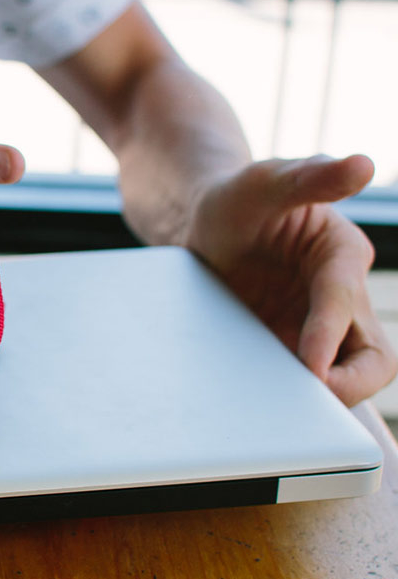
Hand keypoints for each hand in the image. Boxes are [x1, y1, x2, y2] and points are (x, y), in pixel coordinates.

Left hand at [183, 154, 396, 405]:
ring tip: (284, 415)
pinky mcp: (291, 346)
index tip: (309, 367)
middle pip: (374, 358)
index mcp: (339, 253)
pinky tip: (261, 409)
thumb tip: (362, 163)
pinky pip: (303, 383)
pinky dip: (291, 400)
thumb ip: (308, 176)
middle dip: (350, 385)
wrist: (204, 227)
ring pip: (347, 377)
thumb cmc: (236, 198)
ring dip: (322, 398)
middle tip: (308, 407)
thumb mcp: (263, 180)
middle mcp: (340, 295)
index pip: (344, 300)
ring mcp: (317, 326)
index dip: (328, 334)